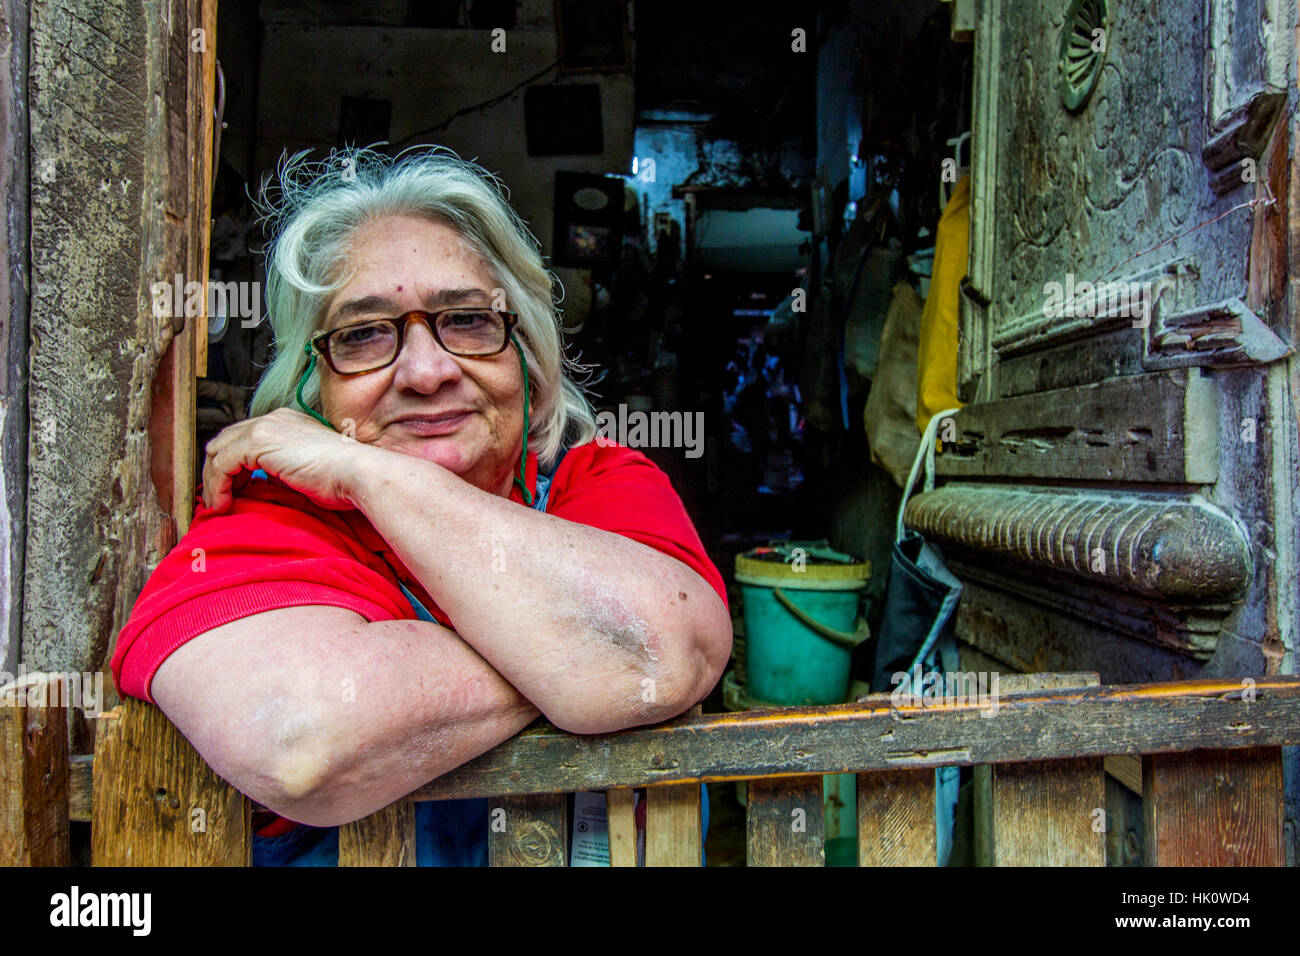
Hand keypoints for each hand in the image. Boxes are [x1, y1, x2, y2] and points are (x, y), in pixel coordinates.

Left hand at [200, 407, 382, 512]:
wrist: (358, 473)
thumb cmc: (343, 480)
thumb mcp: (306, 472)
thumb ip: (282, 470)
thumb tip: (263, 482)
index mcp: (287, 422)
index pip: (244, 437)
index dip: (232, 464)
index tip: (235, 490)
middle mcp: (273, 418)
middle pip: (224, 440)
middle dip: (216, 470)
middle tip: (219, 498)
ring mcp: (265, 427)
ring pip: (217, 451)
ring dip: (212, 480)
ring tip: (217, 504)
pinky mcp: (258, 442)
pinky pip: (221, 464)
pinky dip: (217, 486)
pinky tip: (224, 504)